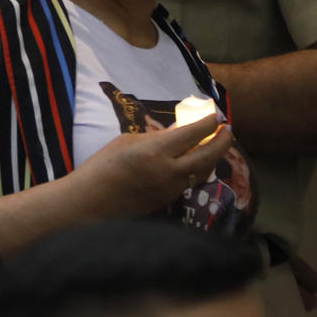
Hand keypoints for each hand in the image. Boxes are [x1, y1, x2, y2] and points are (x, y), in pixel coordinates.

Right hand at [70, 115, 234, 216]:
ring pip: (204, 170)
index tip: (215, 115)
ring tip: (215, 145)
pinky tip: (197, 162)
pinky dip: (199, 169)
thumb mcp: (127, 142)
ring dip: (214, 156)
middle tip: (226, 130)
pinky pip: (192, 182)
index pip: (194, 133)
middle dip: (222, 140)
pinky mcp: (169, 200)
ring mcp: (171, 188)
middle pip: (209, 154)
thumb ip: (156, 137)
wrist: (90, 201)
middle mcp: (169, 171)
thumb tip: (180, 130)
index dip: (208, 122)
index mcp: (155, 151)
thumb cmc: (101, 166)